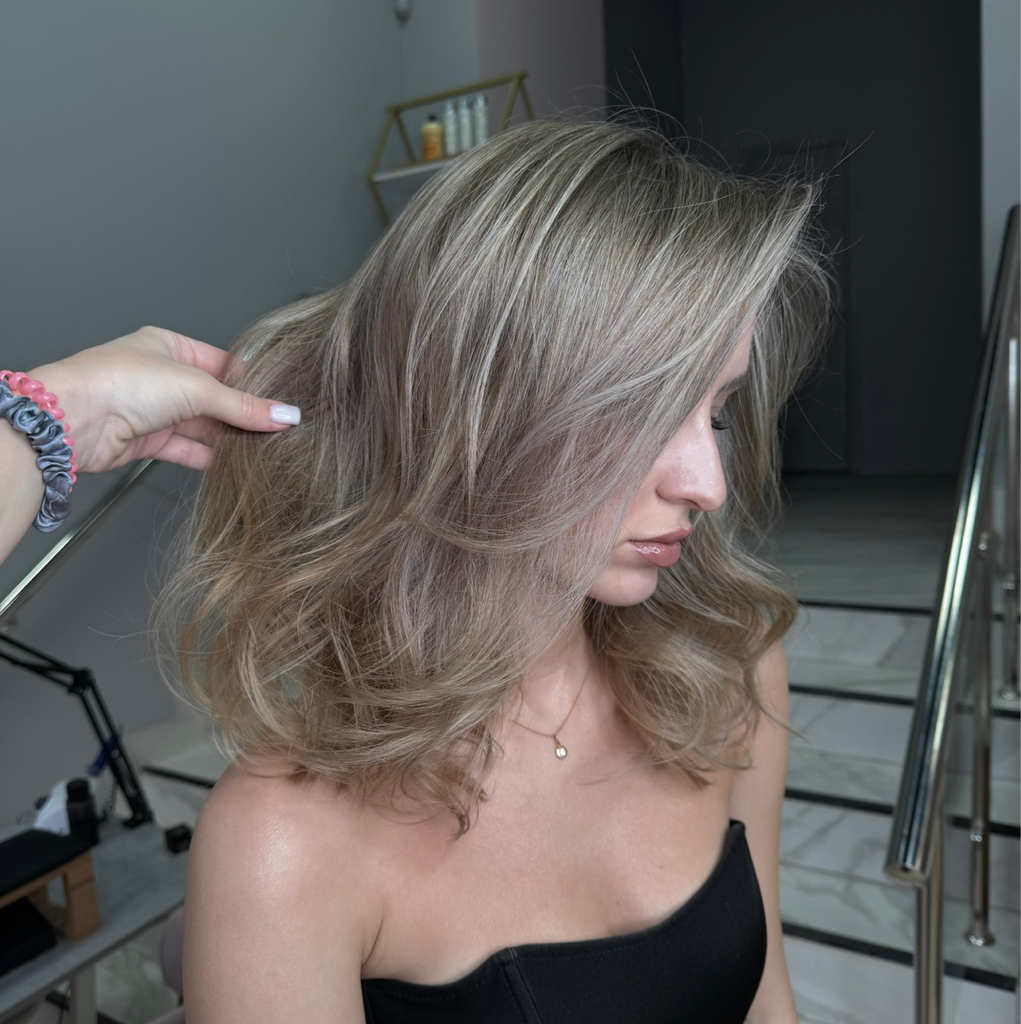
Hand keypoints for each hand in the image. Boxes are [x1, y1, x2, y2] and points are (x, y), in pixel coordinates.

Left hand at [29, 326, 299, 473]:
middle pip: (215, 398)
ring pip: (203, 426)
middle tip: (279, 430)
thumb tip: (285, 415)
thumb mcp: (197, 387)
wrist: (73, 420)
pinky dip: (211, 457)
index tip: (282, 402)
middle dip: (244, 415)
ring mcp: (153, 410)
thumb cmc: (120, 382)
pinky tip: (236, 464)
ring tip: (265, 449)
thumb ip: (244, 406)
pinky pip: (187, 449)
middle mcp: (161, 376)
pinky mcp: (146, 441)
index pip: (224, 365)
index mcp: (170, 346)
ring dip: (230, 439)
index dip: (253, 384)